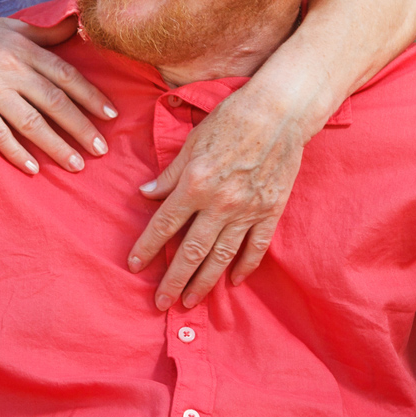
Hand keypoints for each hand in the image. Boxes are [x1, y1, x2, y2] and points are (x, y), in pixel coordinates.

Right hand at [0, 16, 115, 174]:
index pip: (65, 74)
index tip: (110, 115)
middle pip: (55, 102)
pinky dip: (17, 153)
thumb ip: (41, 33)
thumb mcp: (4, 27)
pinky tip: (33, 168)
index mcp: (22, 47)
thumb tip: (76, 24)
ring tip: (77, 164)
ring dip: (57, 146)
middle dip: (82, 127)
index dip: (91, 96)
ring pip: (32, 123)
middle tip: (101, 149)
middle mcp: (10, 68)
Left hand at [129, 86, 310, 309]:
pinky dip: (244, 266)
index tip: (135, 265)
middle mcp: (220, 203)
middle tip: (161, 303)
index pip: (164, 224)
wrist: (280, 113)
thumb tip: (146, 194)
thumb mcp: (192, 142)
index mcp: (195, 184)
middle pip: (191, 251)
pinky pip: (255, 248)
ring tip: (190, 301)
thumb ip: (169, 174)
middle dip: (173, 280)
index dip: (147, 247)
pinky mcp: (270, 212)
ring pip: (221, 256)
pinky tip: (232, 282)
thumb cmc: (231, 119)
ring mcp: (247, 211)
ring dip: (204, 282)